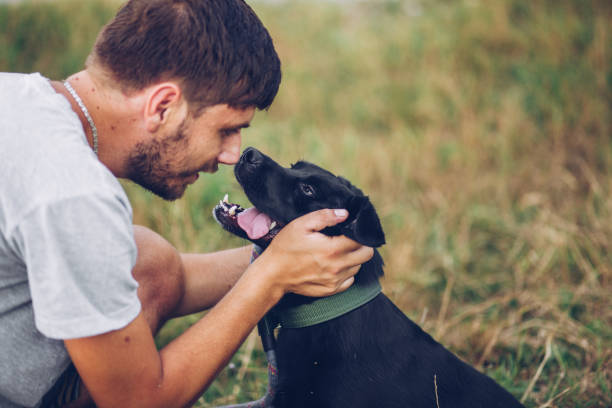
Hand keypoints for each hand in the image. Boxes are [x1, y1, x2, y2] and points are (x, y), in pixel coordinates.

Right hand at [255, 209, 373, 297]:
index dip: (360, 232)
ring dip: (353, 258)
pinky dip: (347, 272)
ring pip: (358, 267)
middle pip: (366, 255)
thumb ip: (325, 216)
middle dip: (362, 245)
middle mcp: (337, 267)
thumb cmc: (285, 247)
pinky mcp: (330, 290)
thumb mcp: (301, 225)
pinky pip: (349, 280)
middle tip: (350, 239)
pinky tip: (335, 264)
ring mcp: (335, 281)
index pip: (362, 241)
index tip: (352, 228)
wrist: (273, 274)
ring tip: (339, 250)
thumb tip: (345, 214)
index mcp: (332, 249)